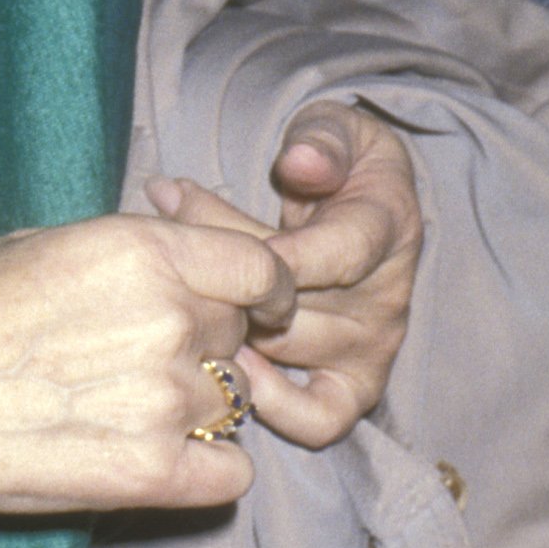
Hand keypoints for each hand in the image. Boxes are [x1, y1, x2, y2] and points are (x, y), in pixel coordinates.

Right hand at [0, 209, 293, 520]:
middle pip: (239, 335)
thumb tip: (177, 263)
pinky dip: (209, 469)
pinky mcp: (153, 475)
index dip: (263, 289)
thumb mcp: (45, 243)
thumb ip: (129, 252)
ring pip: (234, 403)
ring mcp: (166, 401)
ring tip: (129, 409)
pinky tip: (161, 459)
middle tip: (144, 358)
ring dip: (199, 407)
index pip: (261, 269)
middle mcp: (170, 321)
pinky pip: (233, 474)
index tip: (251, 305)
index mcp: (144, 251)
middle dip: (207, 344)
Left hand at [146, 99, 420, 449]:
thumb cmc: (335, 158)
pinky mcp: (355, 386)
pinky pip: (318, 419)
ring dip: (224, 321)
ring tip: (175, 289)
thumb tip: (300, 160)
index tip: (196, 220)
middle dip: (223, 274)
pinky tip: (222, 359)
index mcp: (387, 229)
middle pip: (296, 302)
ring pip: (287, 347)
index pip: (335, 253)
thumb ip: (321, 140)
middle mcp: (387, 298)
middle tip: (160, 241)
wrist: (360, 201)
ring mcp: (372, 348)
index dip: (268, 251)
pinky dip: (271, 404)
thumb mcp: (333, 128)